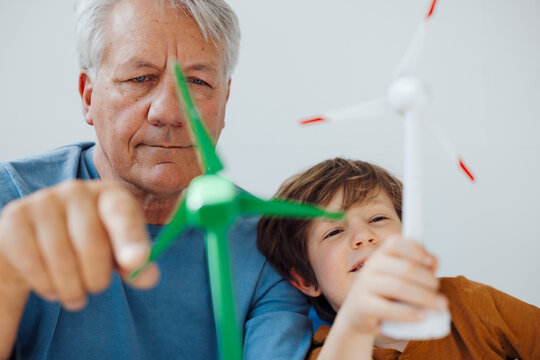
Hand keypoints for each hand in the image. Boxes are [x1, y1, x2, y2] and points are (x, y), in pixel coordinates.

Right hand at [0, 180, 158, 310]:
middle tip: (97, 289)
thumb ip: (136, 264)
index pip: (122, 216)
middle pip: (92, 245)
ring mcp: (44, 200)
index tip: (136, 262)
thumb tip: (148, 276)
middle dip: (97, 279)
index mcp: (112, 196)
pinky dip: (45, 284)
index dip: (130, 240)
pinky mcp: (16, 216)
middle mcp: (78, 190)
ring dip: (71, 289)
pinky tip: (51, 285)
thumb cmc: (92, 243)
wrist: (41, 238)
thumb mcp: (119, 252)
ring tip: (76, 294)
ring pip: (61, 259)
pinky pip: (33, 263)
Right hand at [336, 235, 446, 334]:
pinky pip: (389, 309)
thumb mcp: (400, 277)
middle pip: (405, 268)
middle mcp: (371, 266)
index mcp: (381, 254)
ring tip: (439, 305)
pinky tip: (422, 315)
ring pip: (399, 287)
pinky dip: (409, 313)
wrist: (358, 315)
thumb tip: (433, 262)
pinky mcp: (362, 306)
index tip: (431, 262)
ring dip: (424, 297)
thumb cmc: (384, 294)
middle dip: (428, 280)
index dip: (417, 250)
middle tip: (438, 291)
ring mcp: (364, 286)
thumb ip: (420, 267)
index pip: (396, 243)